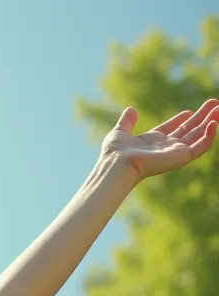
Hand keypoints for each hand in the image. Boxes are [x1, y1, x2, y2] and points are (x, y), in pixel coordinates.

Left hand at [102, 99, 218, 182]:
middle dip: (201, 117)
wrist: (118, 163)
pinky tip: (214, 123)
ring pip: (199, 136)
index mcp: (152, 141)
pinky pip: (201, 146)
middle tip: (214, 103)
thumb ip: (127, 121)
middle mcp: (166, 147)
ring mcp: (175, 152)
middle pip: (189, 130)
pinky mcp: (182, 156)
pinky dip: (210, 135)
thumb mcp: (120, 131)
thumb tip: (131, 109)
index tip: (189, 111)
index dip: (181, 120)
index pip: (171, 129)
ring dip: (211, 121)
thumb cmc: (115, 152)